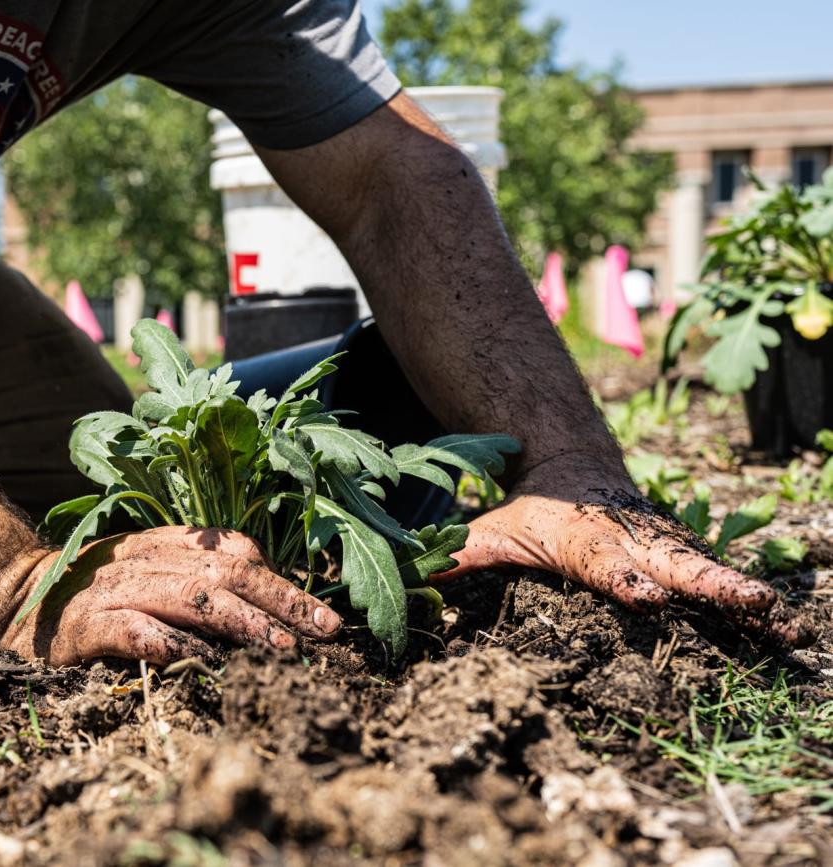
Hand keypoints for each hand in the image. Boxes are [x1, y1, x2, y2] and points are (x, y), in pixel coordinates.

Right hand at [0, 526, 341, 664]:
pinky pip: (137, 631)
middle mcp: (147, 561)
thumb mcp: (146, 569)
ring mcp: (118, 591)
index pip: (236, 552)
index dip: (282, 580)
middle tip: (326, 632)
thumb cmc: (91, 590)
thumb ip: (194, 578)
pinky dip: (171, 644)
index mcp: (165, 545)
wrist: (13, 592)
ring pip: (192, 599)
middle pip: (227, 574)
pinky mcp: (89, 625)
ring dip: (244, 623)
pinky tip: (202, 662)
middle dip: (282, 602)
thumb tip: (264, 606)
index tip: (323, 614)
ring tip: (284, 649)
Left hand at [435, 469, 812, 646]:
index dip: (623, 579)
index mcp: (583, 539)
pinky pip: (720, 583)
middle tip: (751, 603)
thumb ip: (456, 554)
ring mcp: (663, 549)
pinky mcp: (682, 559)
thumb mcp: (488, 529)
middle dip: (711, 586)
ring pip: (709, 574)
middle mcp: (633, 542)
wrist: (571, 466)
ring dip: (748, 600)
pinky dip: (754, 605)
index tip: (645, 597)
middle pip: (673, 565)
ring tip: (790, 628)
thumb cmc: (526, 512)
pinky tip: (791, 634)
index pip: (603, 562)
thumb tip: (412, 578)